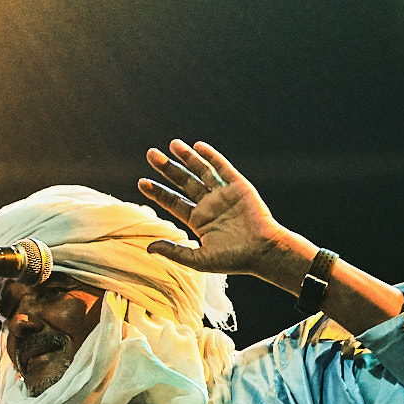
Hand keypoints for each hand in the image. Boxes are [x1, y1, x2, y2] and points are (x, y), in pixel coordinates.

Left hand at [138, 139, 289, 277]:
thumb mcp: (198, 259)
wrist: (262, 252)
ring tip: (172, 144)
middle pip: (183, 182)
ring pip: (201, 171)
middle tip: (151, 154)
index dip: (157, 191)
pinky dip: (211, 156)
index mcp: (198, 220)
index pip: (173, 202)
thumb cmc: (233, 260)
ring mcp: (223, 194)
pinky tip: (198, 146)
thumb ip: (174, 251)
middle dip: (167, 168)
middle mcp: (209, 205)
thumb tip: (149, 247)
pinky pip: (222, 168)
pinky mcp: (238, 186)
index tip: (141, 182)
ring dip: (187, 157)